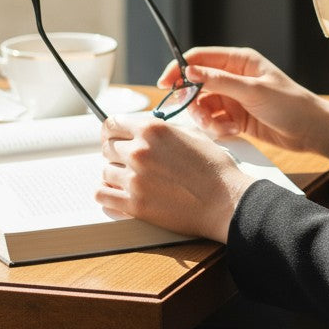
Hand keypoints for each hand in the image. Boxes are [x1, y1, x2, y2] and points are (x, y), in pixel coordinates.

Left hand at [97, 111, 254, 242]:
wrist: (225, 201)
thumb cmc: (215, 168)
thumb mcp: (192, 134)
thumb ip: (163, 129)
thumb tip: (146, 129)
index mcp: (153, 130)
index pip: (112, 124)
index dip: (112, 130)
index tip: (113, 136)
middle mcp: (140, 151)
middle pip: (107, 147)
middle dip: (115, 152)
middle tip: (126, 159)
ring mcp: (134, 179)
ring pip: (105, 171)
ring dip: (115, 174)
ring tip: (129, 178)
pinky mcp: (134, 205)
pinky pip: (102, 196)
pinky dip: (107, 194)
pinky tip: (118, 193)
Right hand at [161, 46, 328, 162]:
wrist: (310, 130)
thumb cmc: (290, 104)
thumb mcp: (253, 91)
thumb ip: (219, 81)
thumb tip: (189, 71)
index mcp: (239, 61)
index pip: (199, 58)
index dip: (179, 69)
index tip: (165, 84)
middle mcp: (233, 77)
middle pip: (196, 85)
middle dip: (193, 102)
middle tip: (199, 115)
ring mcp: (233, 97)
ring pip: (202, 106)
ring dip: (207, 119)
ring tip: (224, 127)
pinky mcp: (234, 117)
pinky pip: (213, 121)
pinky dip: (218, 128)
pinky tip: (235, 131)